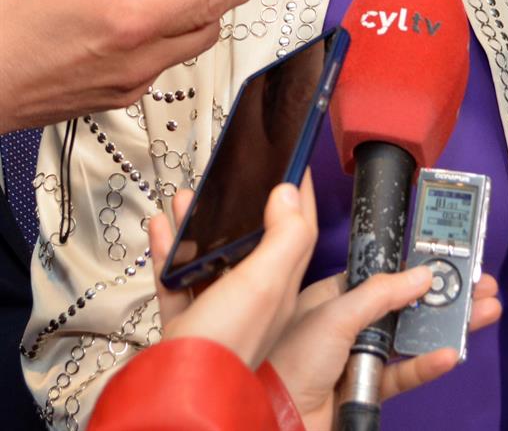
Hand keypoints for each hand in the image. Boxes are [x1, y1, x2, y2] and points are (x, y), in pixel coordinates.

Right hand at [0, 0, 266, 130]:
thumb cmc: (13, 30)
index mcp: (131, 23)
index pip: (207, 0)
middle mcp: (138, 60)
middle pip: (205, 30)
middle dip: (214, 2)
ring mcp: (129, 84)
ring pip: (182, 50)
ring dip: (184, 23)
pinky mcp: (117, 99)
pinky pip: (156, 67)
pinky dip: (157, 43)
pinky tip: (127, 26)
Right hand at [149, 175, 317, 367]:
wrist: (175, 395)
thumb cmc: (225, 345)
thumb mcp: (264, 281)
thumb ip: (283, 236)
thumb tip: (289, 193)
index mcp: (279, 289)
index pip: (298, 232)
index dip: (298, 195)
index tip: (295, 161)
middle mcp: (252, 302)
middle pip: (251, 243)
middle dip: (243, 207)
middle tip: (235, 177)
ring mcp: (217, 315)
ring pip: (211, 259)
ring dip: (200, 226)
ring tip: (188, 198)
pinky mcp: (185, 326)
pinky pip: (176, 282)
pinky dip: (168, 253)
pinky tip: (161, 228)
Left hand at [268, 270, 500, 430]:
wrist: (274, 418)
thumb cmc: (290, 359)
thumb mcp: (336, 314)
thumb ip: (381, 294)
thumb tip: (421, 274)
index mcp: (336, 295)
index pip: (385, 275)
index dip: (418, 268)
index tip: (449, 260)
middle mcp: (350, 323)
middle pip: (407, 304)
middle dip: (445, 295)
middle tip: (480, 285)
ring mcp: (361, 356)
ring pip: (413, 337)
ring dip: (447, 325)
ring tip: (484, 312)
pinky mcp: (369, 389)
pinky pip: (406, 373)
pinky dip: (428, 364)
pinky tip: (451, 353)